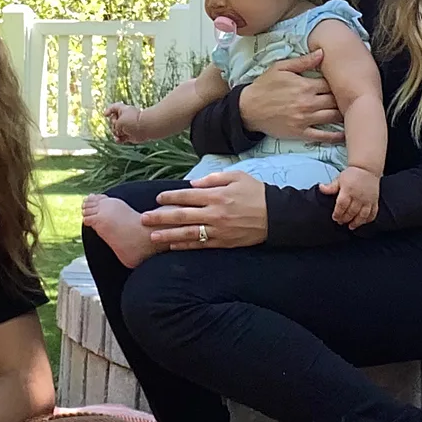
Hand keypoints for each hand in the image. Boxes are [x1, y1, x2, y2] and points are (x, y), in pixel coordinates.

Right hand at [104, 103, 148, 143]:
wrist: (145, 128)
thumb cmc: (132, 122)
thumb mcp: (119, 122)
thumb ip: (115, 127)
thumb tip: (118, 134)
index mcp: (122, 110)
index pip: (114, 107)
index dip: (108, 110)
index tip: (105, 115)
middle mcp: (124, 117)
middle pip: (112, 121)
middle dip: (113, 124)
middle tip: (117, 125)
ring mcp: (126, 126)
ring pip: (115, 130)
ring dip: (115, 133)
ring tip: (120, 134)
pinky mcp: (129, 134)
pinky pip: (120, 137)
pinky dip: (119, 139)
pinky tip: (118, 140)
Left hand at [139, 171, 267, 248]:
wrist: (277, 216)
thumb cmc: (257, 192)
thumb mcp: (237, 176)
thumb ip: (214, 179)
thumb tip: (193, 184)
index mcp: (217, 195)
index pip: (187, 196)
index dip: (170, 197)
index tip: (157, 198)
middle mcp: (215, 213)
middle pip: (182, 216)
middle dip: (160, 217)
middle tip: (143, 219)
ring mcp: (219, 230)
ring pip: (188, 233)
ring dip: (168, 235)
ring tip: (152, 236)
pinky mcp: (224, 242)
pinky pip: (201, 245)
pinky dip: (186, 245)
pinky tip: (172, 245)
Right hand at [237, 50, 343, 142]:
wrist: (248, 108)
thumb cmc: (264, 86)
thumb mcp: (280, 68)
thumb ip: (303, 61)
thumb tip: (322, 53)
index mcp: (305, 85)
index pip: (331, 83)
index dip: (339, 82)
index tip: (344, 82)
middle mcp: (308, 103)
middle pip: (335, 100)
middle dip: (344, 98)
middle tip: (351, 97)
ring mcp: (305, 119)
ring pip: (333, 117)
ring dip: (343, 115)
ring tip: (352, 112)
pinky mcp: (300, 132)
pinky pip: (323, 136)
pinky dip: (336, 135)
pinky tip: (345, 133)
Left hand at [324, 166, 378, 227]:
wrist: (367, 169)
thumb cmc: (352, 174)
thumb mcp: (339, 179)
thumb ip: (331, 187)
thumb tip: (321, 188)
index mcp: (348, 190)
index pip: (342, 205)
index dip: (338, 213)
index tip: (335, 217)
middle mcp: (359, 196)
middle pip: (351, 212)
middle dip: (345, 219)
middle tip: (341, 222)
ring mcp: (368, 199)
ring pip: (363, 215)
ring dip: (357, 222)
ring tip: (351, 226)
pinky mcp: (374, 201)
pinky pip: (373, 213)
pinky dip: (368, 219)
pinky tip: (363, 222)